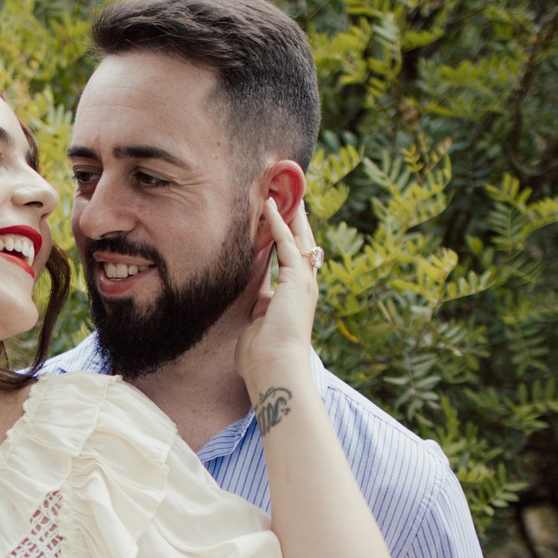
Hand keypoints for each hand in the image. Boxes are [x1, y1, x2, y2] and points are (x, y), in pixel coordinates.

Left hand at [233, 196, 319, 394]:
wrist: (274, 367)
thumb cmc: (262, 355)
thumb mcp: (257, 322)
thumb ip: (258, 306)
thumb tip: (253, 302)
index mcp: (294, 296)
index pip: (293, 258)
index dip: (288, 236)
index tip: (281, 216)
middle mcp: (304, 286)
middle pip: (302, 243)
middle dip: (296, 218)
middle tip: (291, 194)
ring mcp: (304, 282)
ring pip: (299, 238)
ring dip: (291, 213)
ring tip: (283, 190)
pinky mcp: (297, 280)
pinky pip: (287, 244)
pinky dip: (279, 223)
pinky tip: (270, 206)